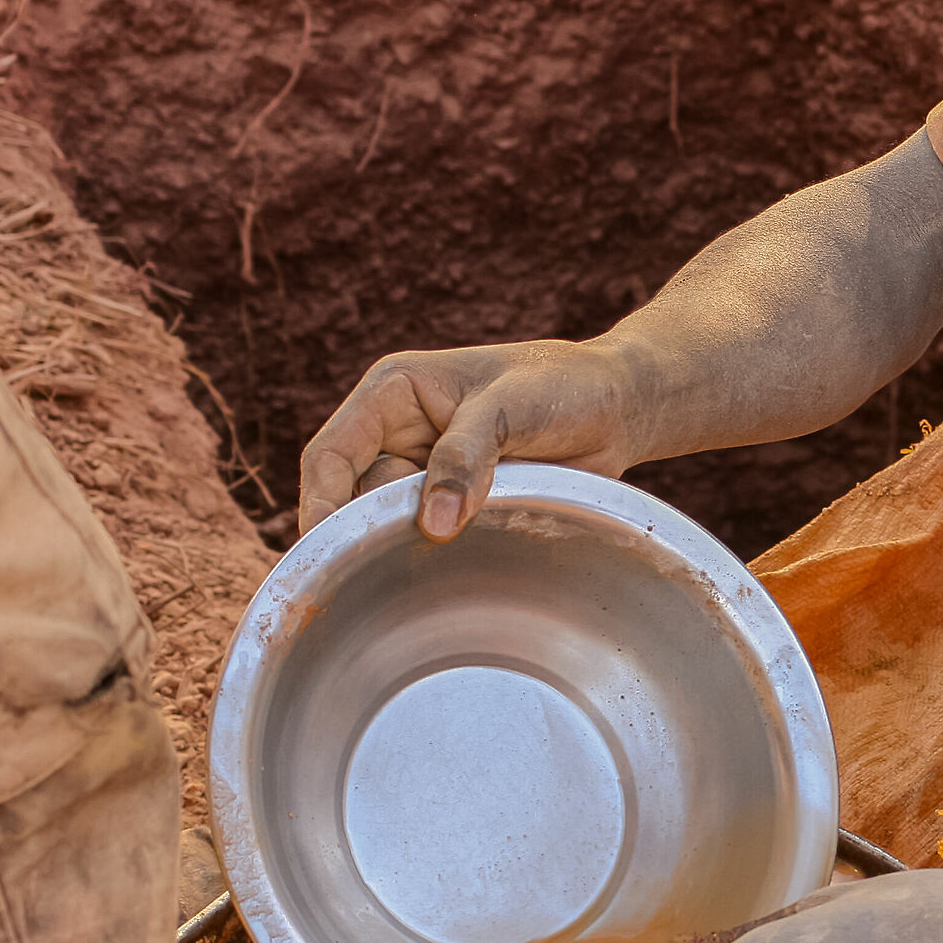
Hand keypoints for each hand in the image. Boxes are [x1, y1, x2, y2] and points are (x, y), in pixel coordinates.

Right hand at [297, 339, 640, 538]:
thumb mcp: (511, 407)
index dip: (321, 505)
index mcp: (393, 393)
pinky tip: (471, 556)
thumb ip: (466, 457)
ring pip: (393, 524)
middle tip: (429, 542)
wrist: (621, 408)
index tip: (328, 555)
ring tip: (472, 532)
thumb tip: (431, 525)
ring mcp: (427, 472)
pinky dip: (444, 552)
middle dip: (379, 527)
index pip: (331, 455)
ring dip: (418, 541)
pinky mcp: (458, 503)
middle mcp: (399, 433)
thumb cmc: (565, 386)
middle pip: (356, 499)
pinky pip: (432, 537)